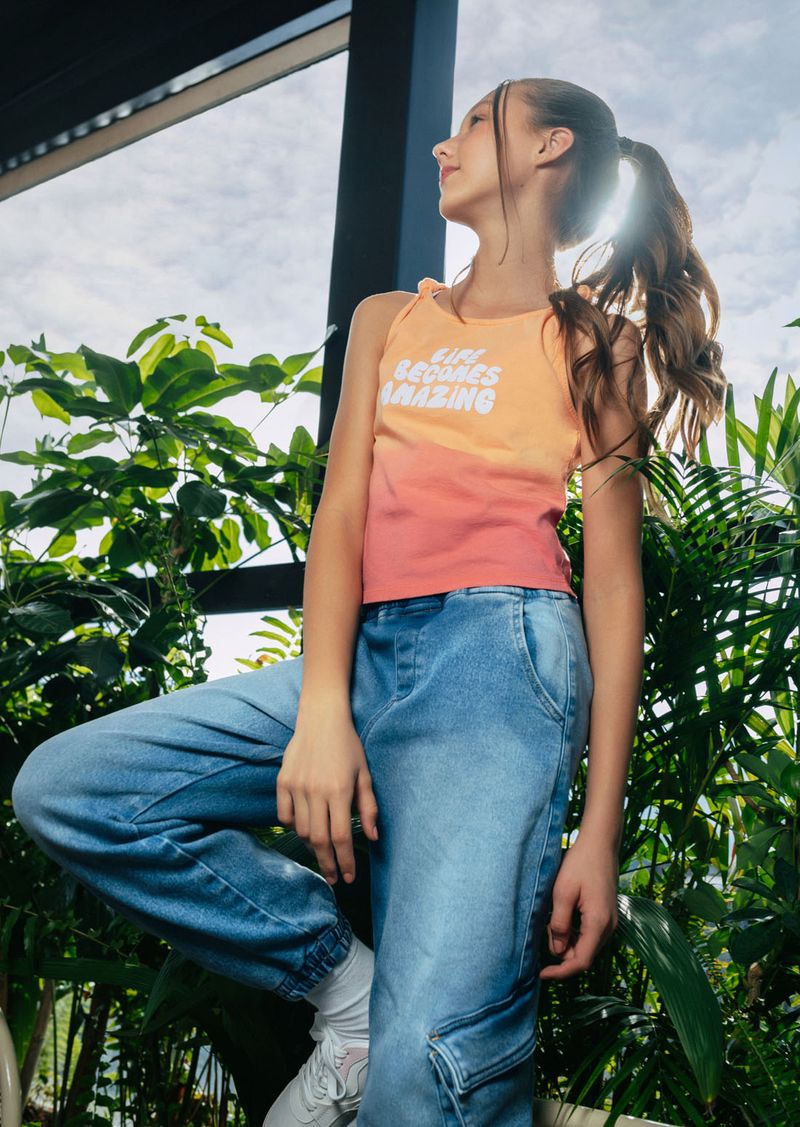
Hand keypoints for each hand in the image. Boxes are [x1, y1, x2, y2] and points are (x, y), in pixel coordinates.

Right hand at [276, 716, 379, 885]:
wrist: (321, 719)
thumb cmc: (348, 746)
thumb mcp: (365, 774)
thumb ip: (369, 807)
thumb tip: (373, 838)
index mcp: (339, 791)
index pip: (341, 837)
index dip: (345, 861)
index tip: (349, 877)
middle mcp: (316, 791)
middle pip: (319, 841)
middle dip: (328, 864)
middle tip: (334, 879)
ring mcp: (296, 787)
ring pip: (302, 830)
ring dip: (313, 847)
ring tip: (323, 853)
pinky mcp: (283, 782)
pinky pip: (285, 816)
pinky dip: (295, 827)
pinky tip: (306, 830)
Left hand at [538, 835, 618, 979]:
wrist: (600, 843)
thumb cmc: (580, 864)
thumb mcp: (563, 893)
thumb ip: (559, 924)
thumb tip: (556, 951)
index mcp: (598, 924)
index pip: (580, 962)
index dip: (561, 972)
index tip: (541, 974)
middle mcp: (609, 927)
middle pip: (583, 956)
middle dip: (561, 953)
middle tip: (544, 930)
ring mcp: (610, 921)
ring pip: (585, 945)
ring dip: (567, 942)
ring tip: (551, 920)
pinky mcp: (606, 915)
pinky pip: (589, 934)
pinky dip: (574, 933)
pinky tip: (562, 916)